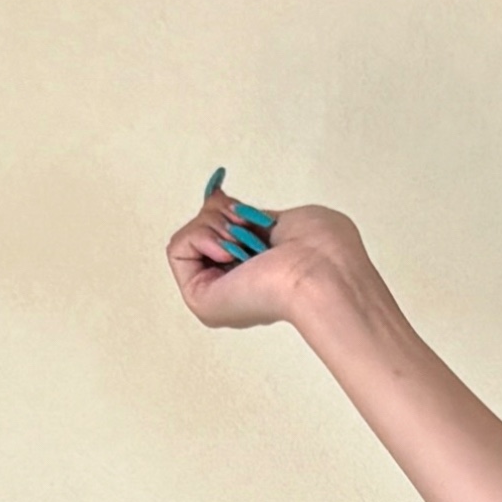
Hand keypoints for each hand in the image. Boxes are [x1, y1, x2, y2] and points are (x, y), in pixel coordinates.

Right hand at [165, 181, 380, 338]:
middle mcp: (236, 285)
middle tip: (245, 225)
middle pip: (203, 229)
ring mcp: (217, 294)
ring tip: (243, 241)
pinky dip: (200, 236)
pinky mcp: (200, 298)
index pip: (222, 229)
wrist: (322, 274)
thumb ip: (248, 215)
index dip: (226, 210)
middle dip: (220, 214)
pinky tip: (230, 251)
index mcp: (258, 271)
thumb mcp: (283, 218)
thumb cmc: (323, 251)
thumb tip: (220, 202)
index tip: (243, 210)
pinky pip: (178, 248)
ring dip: (215, 225)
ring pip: (190, 236)